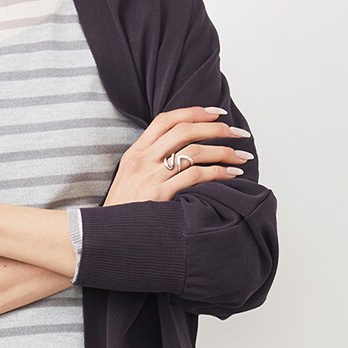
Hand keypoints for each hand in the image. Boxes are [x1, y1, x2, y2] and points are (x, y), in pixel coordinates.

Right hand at [104, 106, 252, 205]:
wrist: (106, 235)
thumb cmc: (123, 211)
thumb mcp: (130, 178)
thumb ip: (151, 162)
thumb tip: (184, 151)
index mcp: (134, 152)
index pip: (166, 120)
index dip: (194, 112)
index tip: (217, 113)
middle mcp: (142, 160)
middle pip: (184, 131)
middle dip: (217, 129)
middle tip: (238, 133)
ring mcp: (150, 176)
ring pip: (194, 152)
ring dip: (224, 151)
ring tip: (241, 157)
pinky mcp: (159, 195)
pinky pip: (195, 176)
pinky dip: (218, 172)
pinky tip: (231, 175)